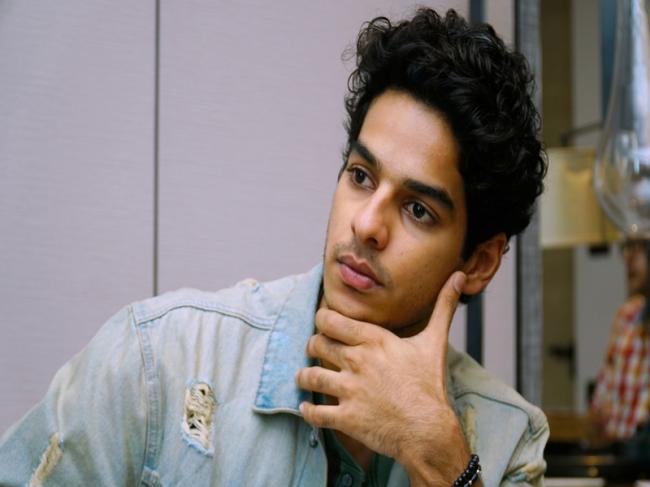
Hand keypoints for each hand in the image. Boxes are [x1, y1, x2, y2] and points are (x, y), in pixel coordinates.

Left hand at [295, 271, 472, 485]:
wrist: (430, 429)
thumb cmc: (431, 385)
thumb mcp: (435, 341)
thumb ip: (443, 307)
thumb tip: (459, 276)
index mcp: (373, 340)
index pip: (330, 320)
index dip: (322, 320)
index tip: (324, 325)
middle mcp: (356, 361)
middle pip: (316, 344)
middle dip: (313, 346)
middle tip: (316, 349)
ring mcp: (349, 390)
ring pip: (309, 376)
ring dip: (304, 376)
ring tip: (304, 377)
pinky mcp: (345, 418)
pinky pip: (314, 412)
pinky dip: (307, 410)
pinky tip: (307, 407)